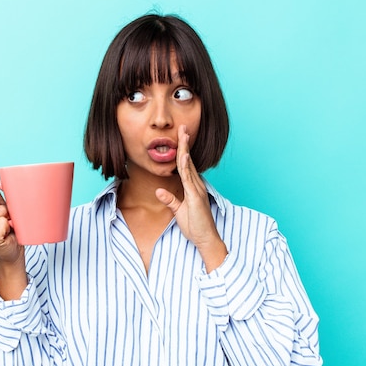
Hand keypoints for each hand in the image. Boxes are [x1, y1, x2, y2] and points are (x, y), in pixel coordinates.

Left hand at [155, 126, 227, 271]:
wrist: (205, 238)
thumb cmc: (195, 226)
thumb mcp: (178, 211)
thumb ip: (170, 200)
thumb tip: (159, 191)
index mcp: (193, 187)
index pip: (186, 165)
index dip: (183, 150)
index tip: (180, 137)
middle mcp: (197, 185)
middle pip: (188, 160)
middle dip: (185, 143)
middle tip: (183, 127)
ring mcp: (197, 189)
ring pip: (189, 165)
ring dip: (185, 149)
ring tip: (183, 134)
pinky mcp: (196, 196)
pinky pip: (189, 178)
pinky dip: (185, 166)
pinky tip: (182, 155)